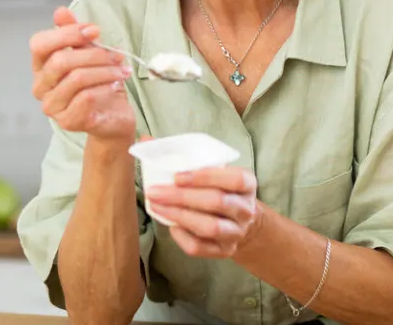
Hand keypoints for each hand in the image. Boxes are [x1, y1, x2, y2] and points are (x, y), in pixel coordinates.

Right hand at [30, 6, 134, 140]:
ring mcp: (52, 106)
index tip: (95, 31)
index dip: (67, 34)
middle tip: (117, 55)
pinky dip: (105, 88)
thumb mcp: (89, 53)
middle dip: (93, 54)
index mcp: (41, 66)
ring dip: (104, 71)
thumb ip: (74, 33)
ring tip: (122, 71)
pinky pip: (86, 98)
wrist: (113, 116)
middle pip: (60, 61)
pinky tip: (116, 86)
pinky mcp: (67, 121)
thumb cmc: (98, 83)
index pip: (39, 44)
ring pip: (76, 79)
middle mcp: (40, 87)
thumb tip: (60, 11)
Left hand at [145, 166, 261, 258]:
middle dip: (182, 197)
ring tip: (157, 207)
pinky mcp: (225, 251)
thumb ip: (183, 155)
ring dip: (180, 216)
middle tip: (155, 191)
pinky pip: (202, 247)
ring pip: (210, 227)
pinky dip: (183, 237)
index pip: (233, 178)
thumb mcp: (213, 170)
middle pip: (217, 202)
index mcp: (246, 183)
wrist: (240, 221)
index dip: (205, 177)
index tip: (177, 176)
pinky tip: (171, 227)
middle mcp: (245, 209)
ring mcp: (236, 232)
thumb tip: (146, 141)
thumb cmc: (220, 189)